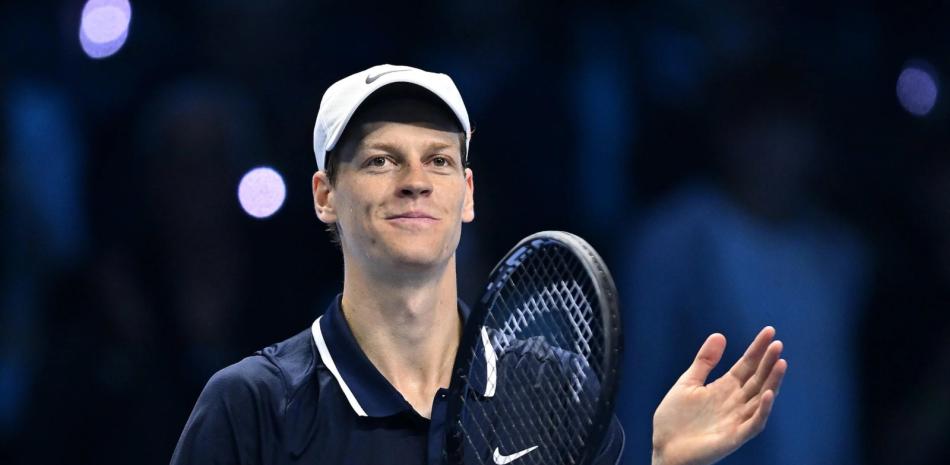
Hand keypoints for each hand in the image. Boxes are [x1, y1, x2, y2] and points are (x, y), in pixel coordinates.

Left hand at [651, 327, 786, 464]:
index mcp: (724, 388)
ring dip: (772, 382)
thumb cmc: (674, 419)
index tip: (770, 331)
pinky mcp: (735, 436)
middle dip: (768, 361)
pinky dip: (763, 410)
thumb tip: (720, 335)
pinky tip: (769, 394)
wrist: (664, 448)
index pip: (747, 365)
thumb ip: (704, 361)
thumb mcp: (688, 383)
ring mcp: (737, 419)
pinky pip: (754, 423)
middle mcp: (735, 402)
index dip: (758, 349)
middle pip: (757, 378)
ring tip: (781, 363)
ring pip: (761, 398)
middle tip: (778, 343)